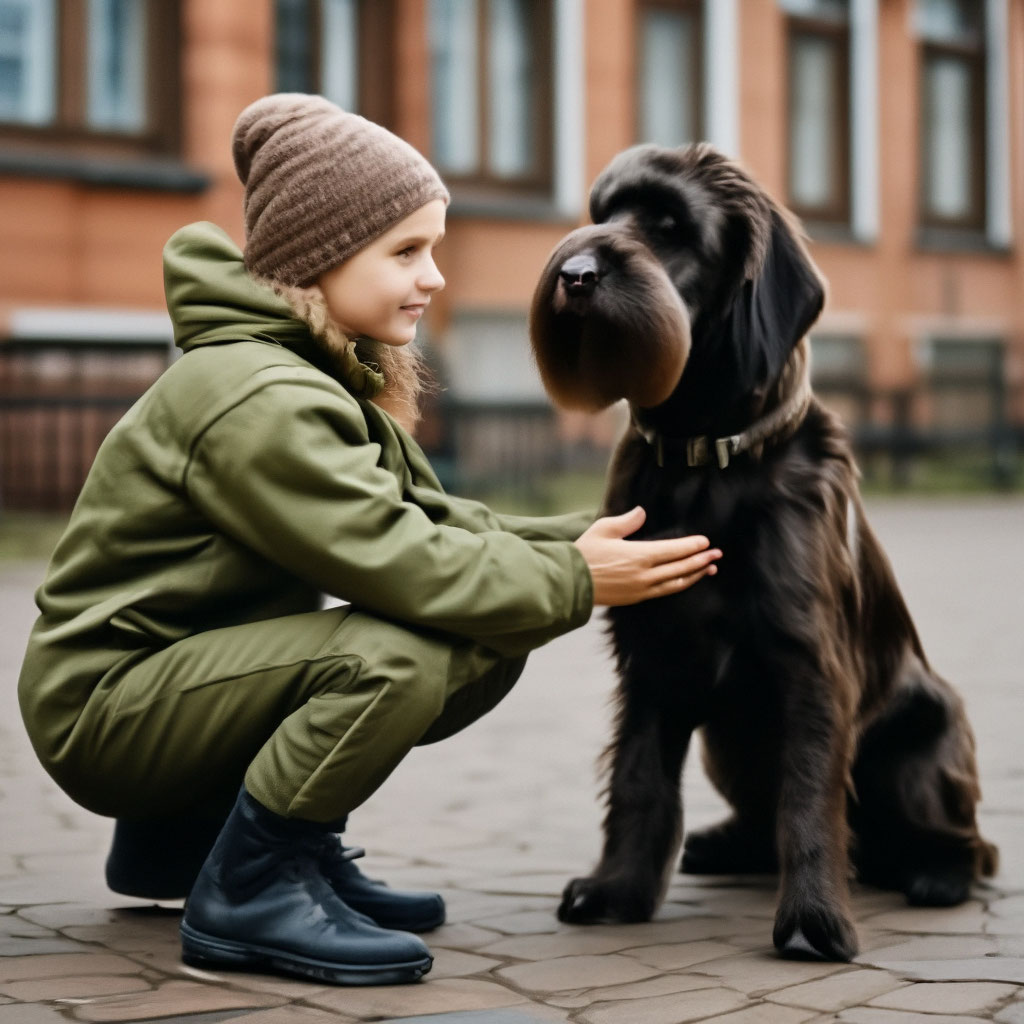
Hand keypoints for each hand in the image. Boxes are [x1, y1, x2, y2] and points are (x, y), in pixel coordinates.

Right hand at [574, 506, 720, 606]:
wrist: (571, 583)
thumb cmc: (585, 553)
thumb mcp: (604, 529)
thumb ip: (627, 521)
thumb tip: (642, 512)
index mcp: (639, 555)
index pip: (674, 550)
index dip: (692, 546)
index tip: (706, 542)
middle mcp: (645, 575)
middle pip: (681, 568)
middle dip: (701, 560)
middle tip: (717, 555)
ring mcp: (642, 589)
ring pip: (676, 583)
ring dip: (694, 575)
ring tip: (709, 569)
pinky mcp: (636, 598)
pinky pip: (664, 592)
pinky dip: (679, 585)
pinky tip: (685, 580)